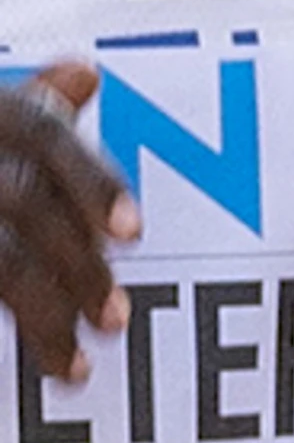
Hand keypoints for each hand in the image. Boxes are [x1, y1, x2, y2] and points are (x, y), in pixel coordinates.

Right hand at [0, 64, 132, 383]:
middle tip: (113, 320)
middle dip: (78, 265)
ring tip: (69, 368)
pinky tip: (10, 366)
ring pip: (0, 259)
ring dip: (41, 316)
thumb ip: (16, 104)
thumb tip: (84, 75)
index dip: (89, 179)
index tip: (131, 233)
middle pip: (19, 202)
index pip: (35, 129)